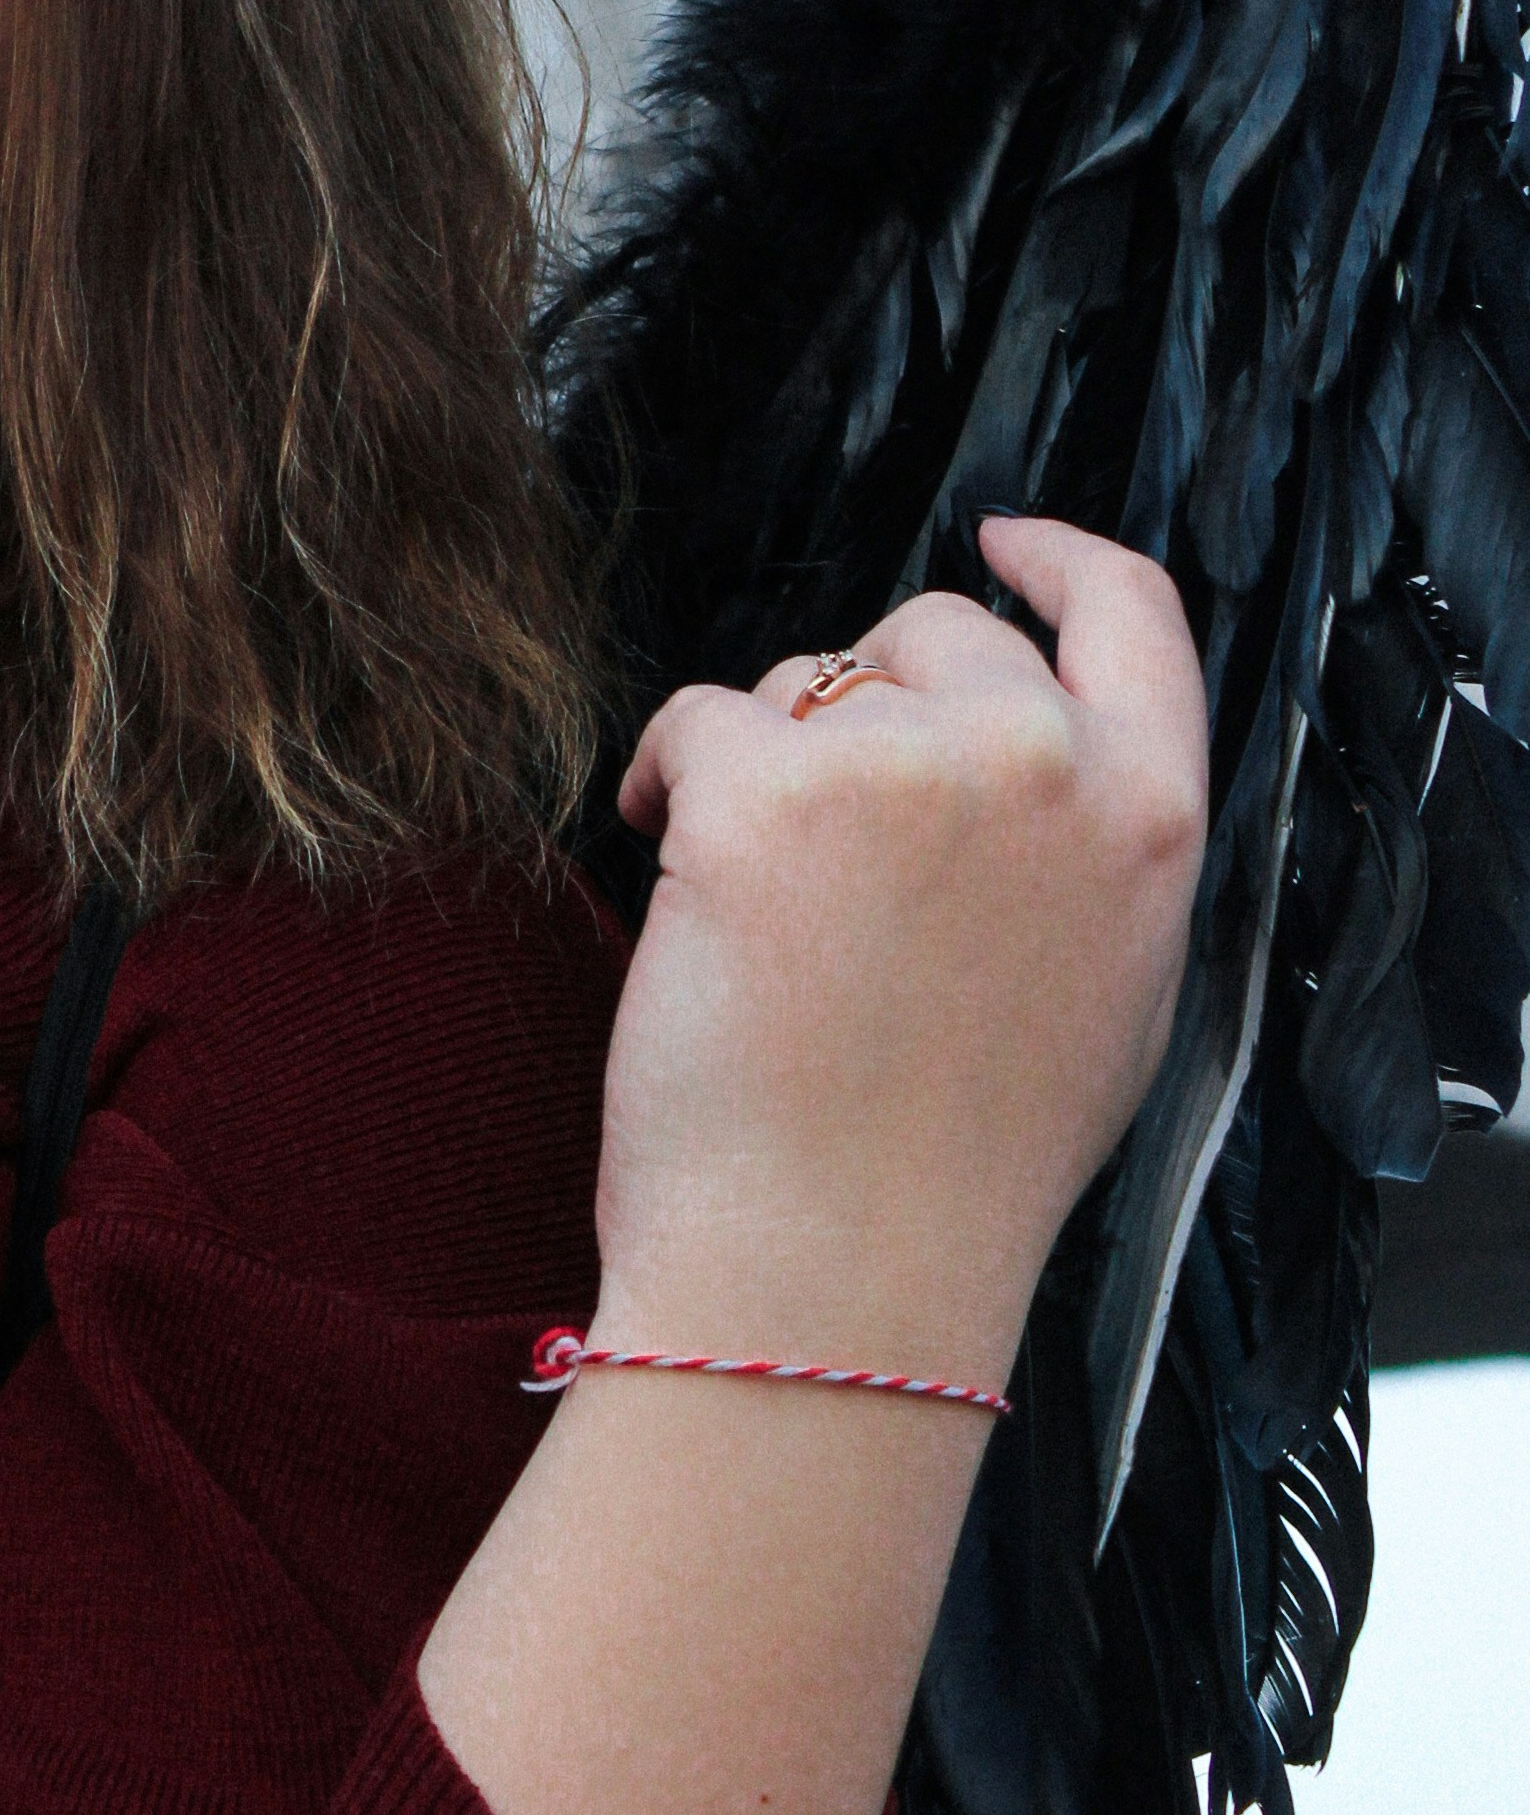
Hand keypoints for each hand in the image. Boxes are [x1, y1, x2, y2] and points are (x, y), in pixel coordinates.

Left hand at [592, 514, 1206, 1386]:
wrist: (839, 1275)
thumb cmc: (956, 1169)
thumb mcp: (1112, 995)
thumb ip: (1094, 849)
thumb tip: (1041, 750)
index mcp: (1150, 816)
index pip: (1138, 613)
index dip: (1064, 559)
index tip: (1006, 540)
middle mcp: (1044, 764)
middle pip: (937, 635)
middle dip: (865, 704)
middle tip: (828, 843)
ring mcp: (906, 767)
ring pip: (806, 678)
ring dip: (767, 756)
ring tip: (768, 911)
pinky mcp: (765, 790)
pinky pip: (696, 721)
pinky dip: (664, 780)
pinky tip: (671, 874)